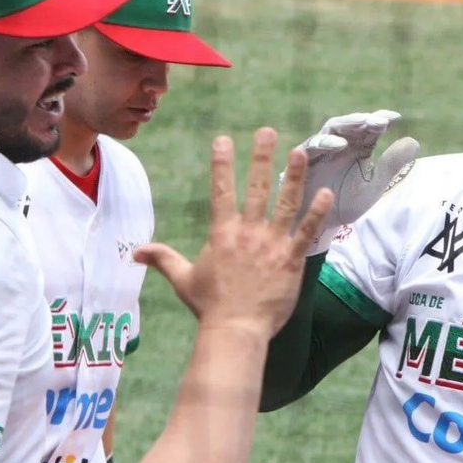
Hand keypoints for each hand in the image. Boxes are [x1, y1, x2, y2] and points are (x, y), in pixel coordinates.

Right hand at [134, 128, 334, 338]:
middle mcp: (248, 233)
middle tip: (267, 132)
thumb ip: (162, 259)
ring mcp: (271, 246)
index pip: (221, 191)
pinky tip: (327, 193)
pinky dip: (317, 214)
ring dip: (294, 177)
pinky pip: (306, 233)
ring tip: (300, 152)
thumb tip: (135, 252)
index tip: (224, 139)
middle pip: (257, 189)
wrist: (235, 330)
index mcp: (222, 234)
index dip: (222, 164)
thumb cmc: (210, 306)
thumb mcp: (183, 279)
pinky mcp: (291, 261)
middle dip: (261, 158)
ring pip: (285, 205)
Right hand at [292, 110, 419, 254]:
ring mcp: (322, 149)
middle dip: (366, 120)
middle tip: (381, 121)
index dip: (382, 119)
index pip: (371, 128)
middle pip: (352, 123)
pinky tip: (340, 144)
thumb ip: (391, 164)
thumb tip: (414, 142)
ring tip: (364, 124)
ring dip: (349, 124)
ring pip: (333, 128)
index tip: (395, 119)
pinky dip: (325, 142)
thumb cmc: (346, 201)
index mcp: (359, 147)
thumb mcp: (374, 184)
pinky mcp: (305, 159)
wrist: (321, 223)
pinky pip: (313, 145)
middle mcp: (341, 143)